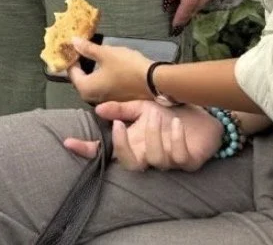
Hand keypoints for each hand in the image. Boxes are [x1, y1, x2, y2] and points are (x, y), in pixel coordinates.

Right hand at [64, 100, 223, 171]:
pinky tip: (177, 124)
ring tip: (157, 115)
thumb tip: (98, 110)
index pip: (107, 151)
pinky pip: (178, 156)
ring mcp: (168, 161)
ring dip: (153, 134)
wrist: (204, 116)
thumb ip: (121, 109)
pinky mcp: (188, 162)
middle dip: (124, 146)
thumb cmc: (170, 113)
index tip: (68, 142)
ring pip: (154, 158)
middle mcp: (148, 155)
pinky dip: (176, 138)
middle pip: (129, 165)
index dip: (87, 150)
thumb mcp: (142, 107)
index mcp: (134, 142)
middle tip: (121, 125)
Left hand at [68, 37, 151, 103]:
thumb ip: (87, 48)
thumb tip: (73, 41)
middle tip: (83, 49)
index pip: (71, 71)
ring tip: (93, 55)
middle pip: (81, 79)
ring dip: (91, 70)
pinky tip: (106, 66)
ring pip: (93, 83)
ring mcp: (105, 101)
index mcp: (86, 88)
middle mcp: (92, 99)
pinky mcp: (116, 100)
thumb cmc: (127, 66)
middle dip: (80, 64)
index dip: (71, 57)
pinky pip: (103, 87)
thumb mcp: (106, 53)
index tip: (74, 46)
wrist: (155, 81)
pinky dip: (101, 76)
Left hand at [165, 0, 220, 30]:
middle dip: (187, 15)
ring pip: (203, 2)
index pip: (188, 6)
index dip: (181, 17)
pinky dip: (199, 1)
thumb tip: (169, 0)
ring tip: (183, 14)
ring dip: (193, 9)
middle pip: (196, 6)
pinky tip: (192, 1)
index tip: (174, 27)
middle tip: (178, 24)